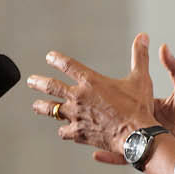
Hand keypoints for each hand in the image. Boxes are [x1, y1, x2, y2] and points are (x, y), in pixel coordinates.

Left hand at [26, 33, 159, 162]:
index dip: (56, 59)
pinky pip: (64, 131)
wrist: (136, 136)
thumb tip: (143, 37)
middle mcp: (79, 97)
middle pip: (51, 87)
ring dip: (42, 106)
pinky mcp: (78, 133)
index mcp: (91, 81)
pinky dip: (63, 129)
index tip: (50, 57)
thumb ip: (139, 56)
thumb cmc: (138, 108)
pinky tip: (62, 130)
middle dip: (38, 82)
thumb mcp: (140, 78)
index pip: (67, 65)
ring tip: (36, 105)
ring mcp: (76, 116)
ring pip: (52, 110)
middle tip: (31, 81)